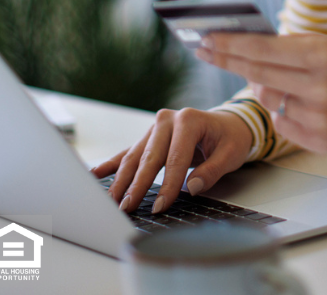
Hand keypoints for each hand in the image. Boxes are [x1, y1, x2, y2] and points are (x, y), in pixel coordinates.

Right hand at [90, 108, 252, 215]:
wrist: (229, 123)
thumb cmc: (230, 138)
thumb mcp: (231, 153)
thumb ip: (212, 171)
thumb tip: (191, 187)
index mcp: (189, 120)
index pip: (175, 158)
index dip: (167, 184)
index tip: (159, 206)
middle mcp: (167, 120)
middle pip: (149, 156)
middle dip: (137, 184)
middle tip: (126, 207)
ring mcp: (155, 127)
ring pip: (135, 156)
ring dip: (122, 180)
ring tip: (111, 201)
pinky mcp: (149, 137)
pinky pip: (129, 152)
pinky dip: (113, 165)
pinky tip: (96, 175)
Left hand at [196, 33, 326, 152]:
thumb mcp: (325, 46)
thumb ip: (287, 46)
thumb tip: (244, 51)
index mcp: (322, 57)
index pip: (264, 50)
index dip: (231, 45)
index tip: (207, 39)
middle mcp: (320, 87)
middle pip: (258, 73)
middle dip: (227, 60)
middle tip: (205, 50)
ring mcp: (319, 117)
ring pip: (269, 100)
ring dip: (266, 88)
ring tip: (286, 82)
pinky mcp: (318, 141)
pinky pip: (281, 124)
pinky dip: (285, 112)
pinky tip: (304, 106)